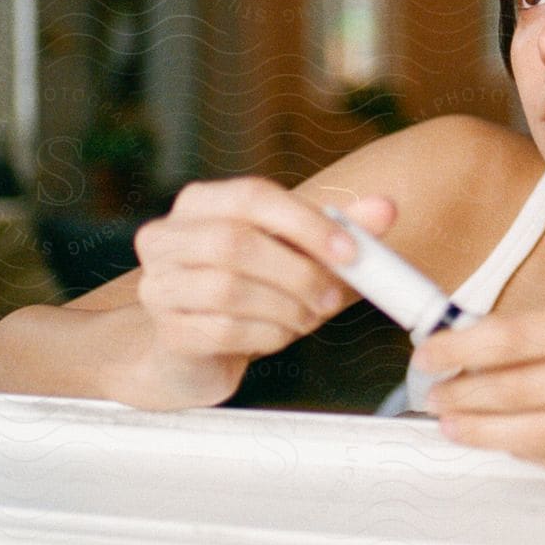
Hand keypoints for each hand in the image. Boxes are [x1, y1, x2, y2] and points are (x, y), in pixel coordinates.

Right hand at [128, 177, 394, 407]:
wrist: (196, 349)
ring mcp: (159, 285)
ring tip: (307, 316)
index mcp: (201, 202)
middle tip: (331, 297)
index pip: (252, 196)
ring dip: (284, 307)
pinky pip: (221, 330)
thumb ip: (338, 229)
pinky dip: (266, 335)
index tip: (350, 251)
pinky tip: (280, 335)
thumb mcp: (294, 252)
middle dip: (297, 272)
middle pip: (235, 242)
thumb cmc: (251, 288)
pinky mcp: (167, 331)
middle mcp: (167, 237)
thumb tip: (385, 209)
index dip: (305, 222)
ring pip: (227, 288)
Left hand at [415, 294, 544, 468]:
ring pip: (539, 433)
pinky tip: (507, 444)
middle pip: (520, 389)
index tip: (430, 350)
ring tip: (454, 425)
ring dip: (487, 432)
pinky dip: (531, 452)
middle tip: (432, 394)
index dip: (463, 346)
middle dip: (464, 394)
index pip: (519, 336)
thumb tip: (491, 342)